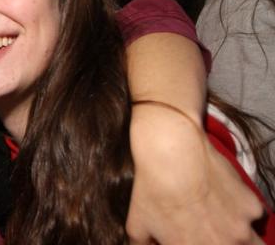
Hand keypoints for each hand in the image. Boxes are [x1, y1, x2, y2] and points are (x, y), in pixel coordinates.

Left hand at [127, 104, 264, 244]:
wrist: (173, 153)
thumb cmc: (153, 189)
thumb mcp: (137, 224)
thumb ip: (143, 243)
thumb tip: (147, 244)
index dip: (193, 241)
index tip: (189, 235)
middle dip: (217, 239)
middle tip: (203, 224)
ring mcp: (241, 229)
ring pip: (246, 239)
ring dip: (233, 231)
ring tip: (212, 213)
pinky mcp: (251, 208)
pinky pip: (250, 214)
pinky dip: (238, 207)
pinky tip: (218, 191)